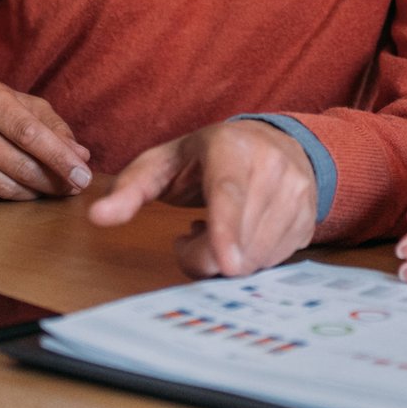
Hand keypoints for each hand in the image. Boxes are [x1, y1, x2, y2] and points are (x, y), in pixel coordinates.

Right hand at [0, 81, 92, 200]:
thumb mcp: (19, 104)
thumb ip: (52, 126)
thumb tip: (81, 155)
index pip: (30, 133)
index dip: (60, 158)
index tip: (83, 177)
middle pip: (19, 165)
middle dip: (52, 181)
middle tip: (72, 189)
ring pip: (3, 187)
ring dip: (32, 192)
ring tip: (45, 188)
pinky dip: (2, 197)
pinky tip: (10, 186)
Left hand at [87, 121, 318, 277]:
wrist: (274, 143)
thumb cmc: (208, 157)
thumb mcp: (163, 163)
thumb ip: (130, 189)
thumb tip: (98, 216)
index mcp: (231, 147)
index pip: (229, 194)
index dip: (225, 231)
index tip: (225, 265)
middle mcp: (272, 166)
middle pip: (237, 241)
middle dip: (204, 256)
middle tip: (190, 236)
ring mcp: (297, 193)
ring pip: (257, 258)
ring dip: (227, 261)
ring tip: (218, 232)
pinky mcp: (308, 219)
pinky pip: (275, 262)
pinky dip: (251, 261)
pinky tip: (242, 237)